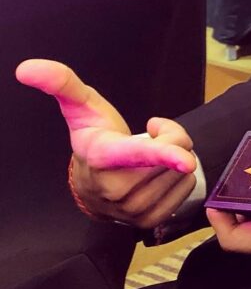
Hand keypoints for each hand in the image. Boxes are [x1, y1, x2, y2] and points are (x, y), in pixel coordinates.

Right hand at [15, 59, 196, 227]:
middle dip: (171, 138)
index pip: (137, 153)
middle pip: (174, 154)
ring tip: (148, 157)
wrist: (92, 184)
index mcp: (103, 156)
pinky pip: (186, 188)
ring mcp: (133, 209)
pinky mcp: (150, 221)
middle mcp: (116, 188)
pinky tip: (157, 174)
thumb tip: (26, 68)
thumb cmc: (94, 137)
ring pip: (182, 172)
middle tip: (148, 137)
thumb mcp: (81, 107)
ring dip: (175, 159)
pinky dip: (179, 177)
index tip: (186, 159)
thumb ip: (62, 84)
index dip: (163, 152)